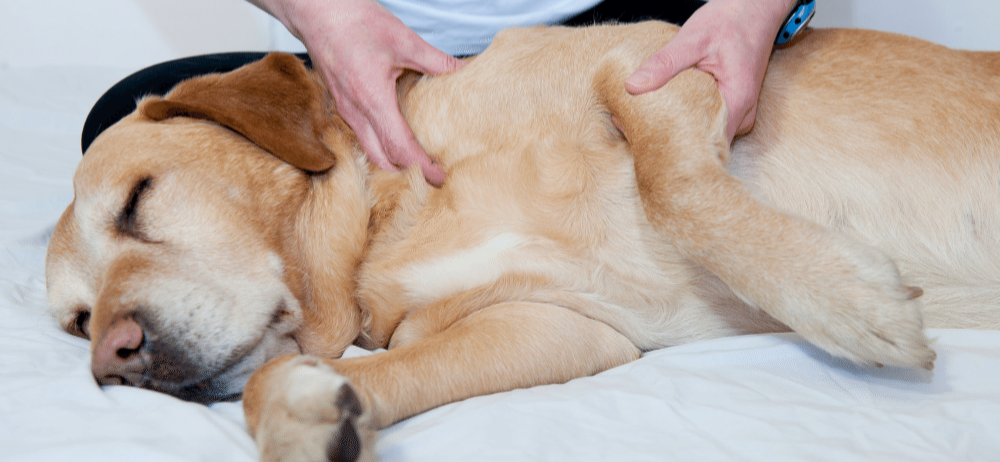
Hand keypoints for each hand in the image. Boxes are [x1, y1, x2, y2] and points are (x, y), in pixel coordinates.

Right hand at [251, 0, 464, 185]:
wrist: (315, 11)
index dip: (422, 168)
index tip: (440, 178)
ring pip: (369, 151)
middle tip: (434, 177)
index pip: (400, 148)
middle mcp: (355, 112)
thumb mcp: (403, 39)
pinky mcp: (342, 105)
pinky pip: (362, 137)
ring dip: (393, 163)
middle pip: (383, 161)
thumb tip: (464, 72)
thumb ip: (437, 61)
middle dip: (408, 174)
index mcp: (373, 100)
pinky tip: (397, 141)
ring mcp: (345, 111)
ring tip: (418, 165)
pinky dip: (380, 148)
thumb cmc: (353, 21)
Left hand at [625, 0, 795, 140]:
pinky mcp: (731, 107)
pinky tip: (664, 112)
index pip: (703, 143)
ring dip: (677, 129)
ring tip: (644, 122)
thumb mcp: (692, 39)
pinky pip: (706, 121)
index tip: (643, 139)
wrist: (755, 9)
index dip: (672, 145)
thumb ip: (664, 64)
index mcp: (736, 101)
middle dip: (670, 140)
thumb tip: (633, 87)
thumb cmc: (730, 20)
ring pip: (704, 134)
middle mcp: (742, 114)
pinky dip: (686, 118)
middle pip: (703, 143)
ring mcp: (739, 113)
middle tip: (634, 131)